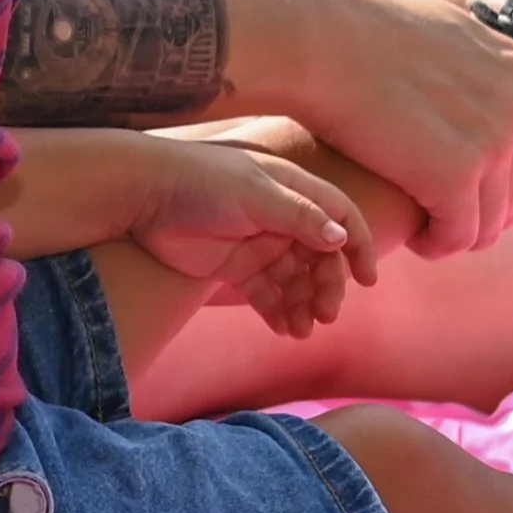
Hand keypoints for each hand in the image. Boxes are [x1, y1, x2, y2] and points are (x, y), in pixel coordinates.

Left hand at [122, 120, 378, 338]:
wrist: (145, 194)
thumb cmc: (202, 182)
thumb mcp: (255, 196)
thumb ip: (299, 217)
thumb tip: (341, 238)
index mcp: (293, 191)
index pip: (341, 217)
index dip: (358, 247)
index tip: (367, 281)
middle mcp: (282, 217)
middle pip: (321, 257)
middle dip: (328, 286)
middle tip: (326, 314)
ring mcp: (259, 243)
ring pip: (296, 281)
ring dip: (305, 305)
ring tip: (303, 330)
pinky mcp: (236, 267)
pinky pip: (267, 294)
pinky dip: (278, 312)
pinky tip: (284, 330)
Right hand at [244, 0, 512, 261]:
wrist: (317, 39)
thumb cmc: (367, 33)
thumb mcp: (452, 35)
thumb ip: (490, 72)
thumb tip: (509, 95)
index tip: (490, 182)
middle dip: (486, 211)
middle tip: (443, 205)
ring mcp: (491, 141)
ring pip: (492, 226)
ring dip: (459, 231)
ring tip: (423, 218)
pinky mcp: (453, 175)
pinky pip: (460, 236)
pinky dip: (437, 242)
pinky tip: (413, 230)